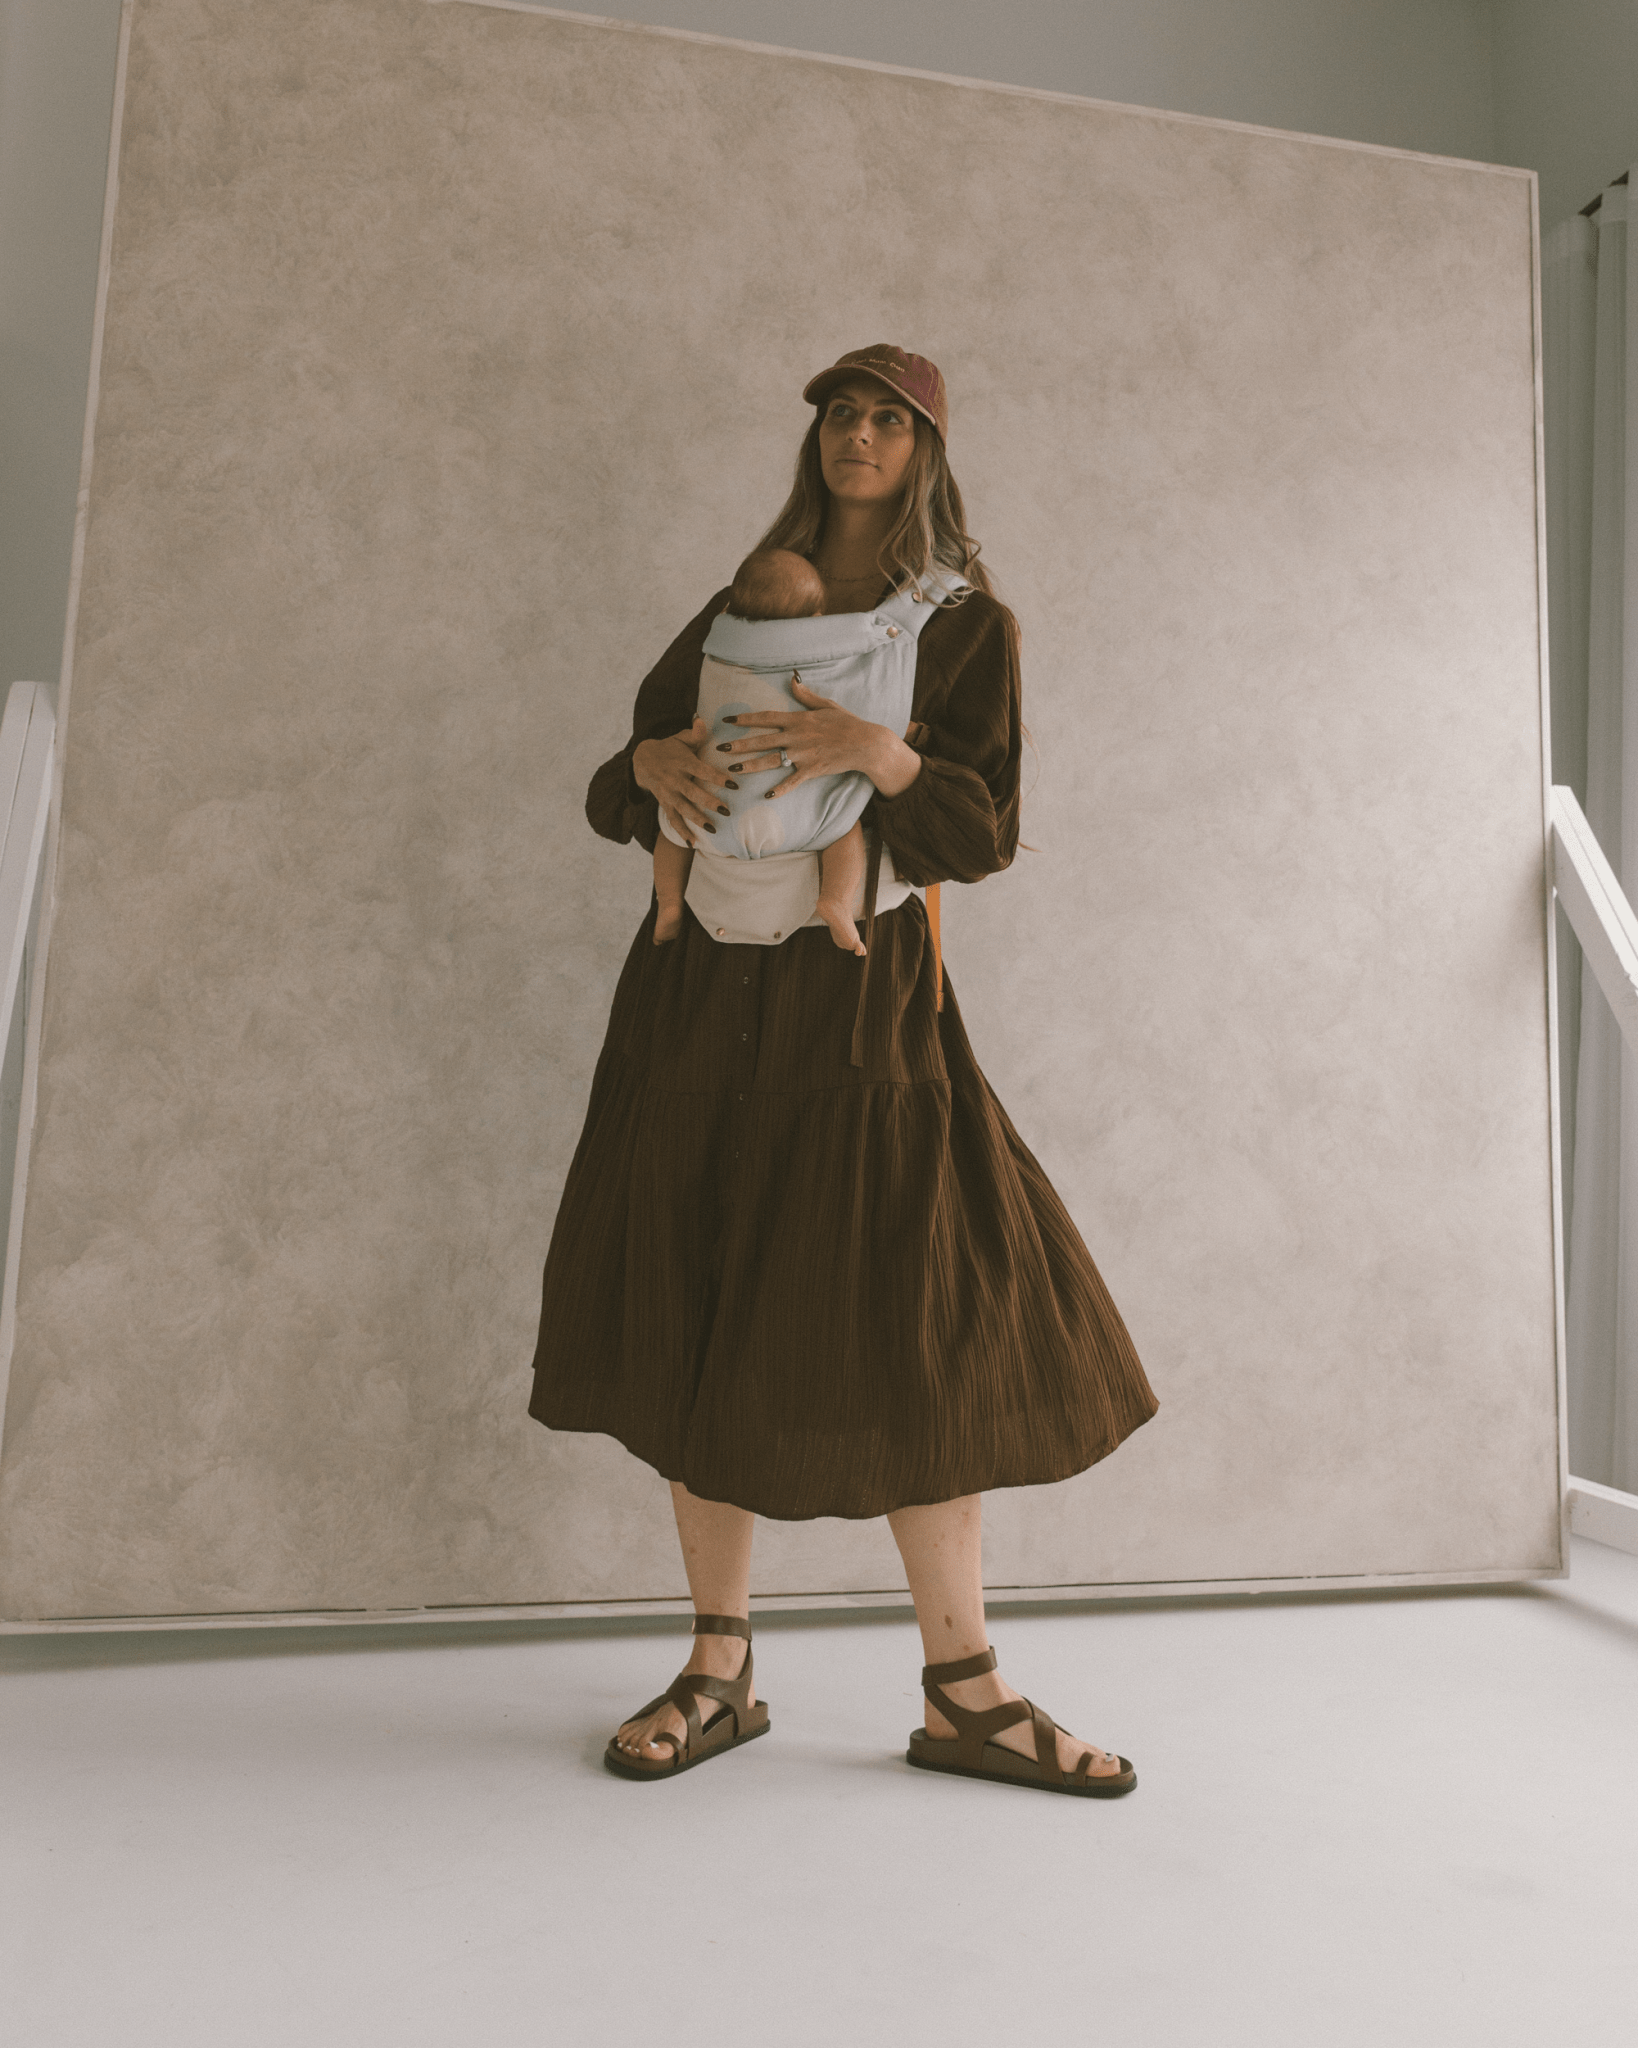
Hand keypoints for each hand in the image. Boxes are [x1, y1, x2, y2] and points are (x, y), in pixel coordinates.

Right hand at [633, 718, 736, 846]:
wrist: (641, 760)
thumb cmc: (669, 748)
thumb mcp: (680, 738)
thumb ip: (695, 734)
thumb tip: (703, 720)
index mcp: (683, 762)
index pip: (702, 771)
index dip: (717, 777)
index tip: (734, 784)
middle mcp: (675, 779)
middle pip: (693, 792)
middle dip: (709, 802)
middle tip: (726, 811)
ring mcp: (668, 793)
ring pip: (683, 809)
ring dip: (698, 820)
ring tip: (713, 829)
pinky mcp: (664, 803)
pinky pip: (673, 819)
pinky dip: (681, 832)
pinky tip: (692, 844)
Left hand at [716, 679, 919, 800]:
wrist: (864, 743)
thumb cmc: (846, 722)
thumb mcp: (826, 704)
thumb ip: (806, 695)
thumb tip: (792, 680)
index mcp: (798, 720)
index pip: (766, 718)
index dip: (745, 718)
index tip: (728, 719)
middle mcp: (796, 737)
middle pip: (762, 740)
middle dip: (740, 743)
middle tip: (720, 747)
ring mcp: (802, 755)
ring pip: (771, 761)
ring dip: (751, 765)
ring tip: (733, 769)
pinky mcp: (811, 770)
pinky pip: (792, 782)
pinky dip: (780, 789)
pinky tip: (766, 796)